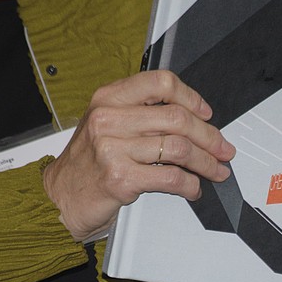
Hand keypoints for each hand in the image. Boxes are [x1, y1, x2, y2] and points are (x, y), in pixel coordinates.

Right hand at [43, 70, 234, 240]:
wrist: (59, 197)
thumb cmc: (86, 164)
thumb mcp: (105, 125)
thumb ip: (139, 114)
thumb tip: (190, 119)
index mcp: (108, 99)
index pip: (160, 83)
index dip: (191, 97)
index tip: (206, 113)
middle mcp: (109, 119)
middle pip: (177, 118)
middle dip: (209, 136)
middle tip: (223, 148)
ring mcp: (113, 149)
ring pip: (178, 149)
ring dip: (206, 162)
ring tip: (215, 170)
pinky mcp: (120, 179)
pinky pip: (170, 178)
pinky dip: (190, 185)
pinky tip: (193, 188)